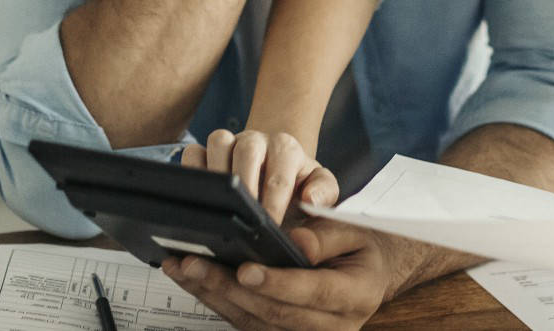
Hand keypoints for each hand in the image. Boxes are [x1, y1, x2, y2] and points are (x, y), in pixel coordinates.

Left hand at [162, 219, 406, 330]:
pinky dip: (219, 302)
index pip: (312, 292)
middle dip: (229, 287)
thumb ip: (326, 236)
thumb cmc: (361, 248)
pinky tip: (196, 282)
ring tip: (184, 269)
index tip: (245, 269)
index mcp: (355, 296)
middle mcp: (332, 326)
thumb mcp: (355, 232)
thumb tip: (296, 242)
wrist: (369, 273)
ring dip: (214, 295)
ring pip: (254, 323)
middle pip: (274, 312)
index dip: (277, 282)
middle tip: (195, 263)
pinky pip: (248, 324)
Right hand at [182, 128, 338, 223]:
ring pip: (218, 142)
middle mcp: (256, 140)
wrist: (278, 165)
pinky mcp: (206, 150)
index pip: (280, 175)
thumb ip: (324, 193)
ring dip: (217, 174)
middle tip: (243, 218)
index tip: (270, 227)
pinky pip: (193, 152)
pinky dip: (191, 171)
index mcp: (286, 148)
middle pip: (247, 151)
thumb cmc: (298, 184)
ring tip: (218, 207)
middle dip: (245, 186)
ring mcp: (229, 142)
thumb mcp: (321, 188)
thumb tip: (311, 200)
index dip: (274, 203)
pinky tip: (196, 198)